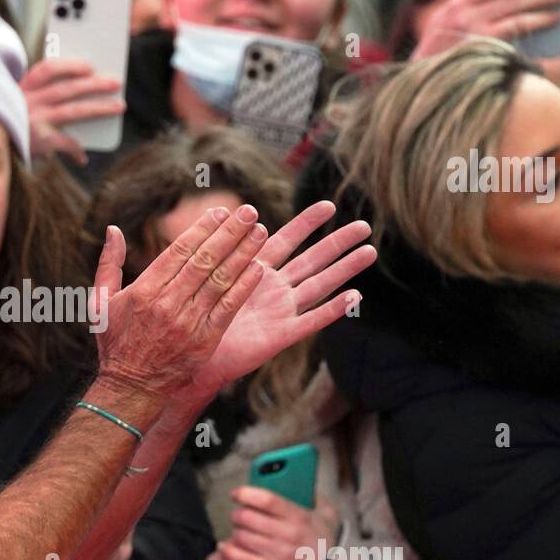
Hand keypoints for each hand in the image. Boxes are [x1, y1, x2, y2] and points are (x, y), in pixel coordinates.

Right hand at [22, 58, 123, 164]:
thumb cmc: (6, 123)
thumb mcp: (16, 102)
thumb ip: (38, 95)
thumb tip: (77, 89)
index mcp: (24, 87)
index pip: (48, 69)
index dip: (70, 65)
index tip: (89, 65)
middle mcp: (29, 101)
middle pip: (68, 88)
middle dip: (95, 84)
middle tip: (116, 83)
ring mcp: (35, 120)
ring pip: (73, 111)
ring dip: (99, 107)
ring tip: (118, 106)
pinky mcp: (38, 141)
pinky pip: (65, 143)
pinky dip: (76, 150)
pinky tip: (83, 157)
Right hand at [91, 205, 269, 398]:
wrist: (130, 387)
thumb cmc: (115, 342)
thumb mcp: (100, 302)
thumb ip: (108, 264)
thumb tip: (113, 229)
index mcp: (144, 290)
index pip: (179, 251)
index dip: (202, 229)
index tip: (220, 212)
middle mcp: (167, 303)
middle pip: (204, 260)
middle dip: (228, 233)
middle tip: (247, 211)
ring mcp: (188, 322)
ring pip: (220, 280)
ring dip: (242, 254)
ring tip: (259, 231)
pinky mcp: (205, 340)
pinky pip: (228, 308)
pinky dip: (243, 287)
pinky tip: (258, 268)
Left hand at [186, 203, 375, 397]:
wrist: (189, 355)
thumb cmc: (194, 317)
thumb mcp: (205, 276)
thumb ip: (220, 250)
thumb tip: (221, 215)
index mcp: (255, 270)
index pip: (286, 239)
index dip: (307, 223)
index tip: (328, 205)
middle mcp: (274, 289)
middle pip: (312, 260)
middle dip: (337, 242)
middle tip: (365, 225)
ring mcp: (281, 311)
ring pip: (319, 285)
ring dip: (345, 269)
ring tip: (370, 252)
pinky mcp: (281, 336)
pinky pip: (311, 321)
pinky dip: (333, 310)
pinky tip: (354, 297)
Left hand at [218, 490, 339, 559]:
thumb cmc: (323, 539)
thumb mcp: (326, 512)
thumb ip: (312, 494)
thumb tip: (291, 478)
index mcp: (300, 517)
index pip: (266, 499)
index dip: (246, 493)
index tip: (237, 493)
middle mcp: (289, 535)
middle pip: (248, 518)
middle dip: (237, 513)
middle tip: (238, 514)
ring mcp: (280, 555)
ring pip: (241, 536)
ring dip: (235, 531)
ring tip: (239, 530)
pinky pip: (241, 559)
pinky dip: (229, 551)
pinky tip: (226, 546)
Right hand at [409, 0, 559, 60]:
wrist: (417, 91)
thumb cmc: (436, 65)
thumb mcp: (446, 35)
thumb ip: (471, 18)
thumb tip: (513, 6)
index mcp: (452, 8)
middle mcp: (460, 15)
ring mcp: (470, 32)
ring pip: (516, 12)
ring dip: (543, 6)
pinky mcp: (481, 49)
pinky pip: (515, 32)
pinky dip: (535, 26)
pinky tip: (549, 25)